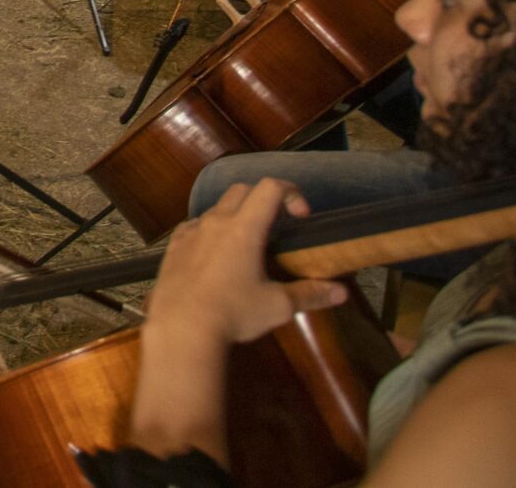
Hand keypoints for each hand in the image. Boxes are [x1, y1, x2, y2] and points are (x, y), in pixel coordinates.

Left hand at [146, 181, 349, 349]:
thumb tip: (341, 293)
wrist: (181, 328)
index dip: (291, 192)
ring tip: (248, 245)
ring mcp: (190, 231)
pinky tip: (215, 255)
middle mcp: (215, 221)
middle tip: (277, 225)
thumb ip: (310, 294)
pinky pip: (194, 226)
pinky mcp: (174, 246)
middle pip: (242, 190)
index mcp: (243, 228)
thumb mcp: (277, 306)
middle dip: (263, 199)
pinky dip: (210, 231)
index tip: (301, 216)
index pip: (270, 187)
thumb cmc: (233, 313)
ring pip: (216, 208)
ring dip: (236, 215)